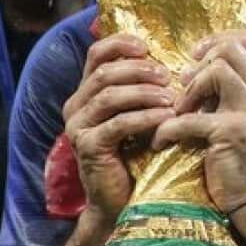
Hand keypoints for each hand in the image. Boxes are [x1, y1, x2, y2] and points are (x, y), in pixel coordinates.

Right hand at [62, 34, 176, 226]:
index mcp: (84, 93)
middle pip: (104, 73)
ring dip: (144, 93)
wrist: (119, 201)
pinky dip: (145, 118)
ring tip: (171, 97)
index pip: (96, 54)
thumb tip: (166, 63)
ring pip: (109, 96)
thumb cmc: (133, 156)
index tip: (146, 46)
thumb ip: (139, 91)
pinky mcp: (88, 147)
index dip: (120, 44)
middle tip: (167, 75)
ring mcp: (77, 127)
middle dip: (139, 70)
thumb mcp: (135, 116)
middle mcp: (75, 106)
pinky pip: (118, 124)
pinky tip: (167, 118)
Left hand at [151, 31, 245, 213]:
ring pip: (218, 70)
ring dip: (188, 90)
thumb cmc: (238, 153)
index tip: (196, 57)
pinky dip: (167, 129)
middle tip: (185, 85)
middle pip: (230, 49)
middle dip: (200, 63)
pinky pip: (190, 117)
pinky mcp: (231, 133)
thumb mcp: (240, 112)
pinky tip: (160, 141)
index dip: (217, 39)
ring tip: (179, 110)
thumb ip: (228, 87)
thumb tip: (195, 63)